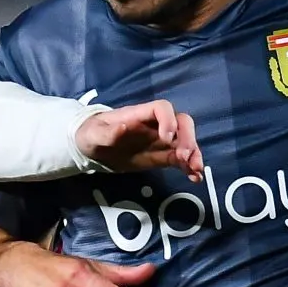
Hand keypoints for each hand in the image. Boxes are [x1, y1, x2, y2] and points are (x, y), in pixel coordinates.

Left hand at [76, 99, 201, 178]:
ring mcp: (160, 141)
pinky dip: (189, 167)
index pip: (162, 108)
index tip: (166, 138)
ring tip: (196, 170)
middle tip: (185, 156)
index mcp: (139, 115)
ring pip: (185, 141)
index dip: (168, 120)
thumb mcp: (94, 134)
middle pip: (181, 122)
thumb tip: (125, 127)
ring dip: (194, 154)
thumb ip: (108, 132)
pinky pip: (180, 159)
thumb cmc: (92, 134)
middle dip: (187, 138)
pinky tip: (195, 178)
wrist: (91, 147)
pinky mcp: (161, 156)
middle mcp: (155, 125)